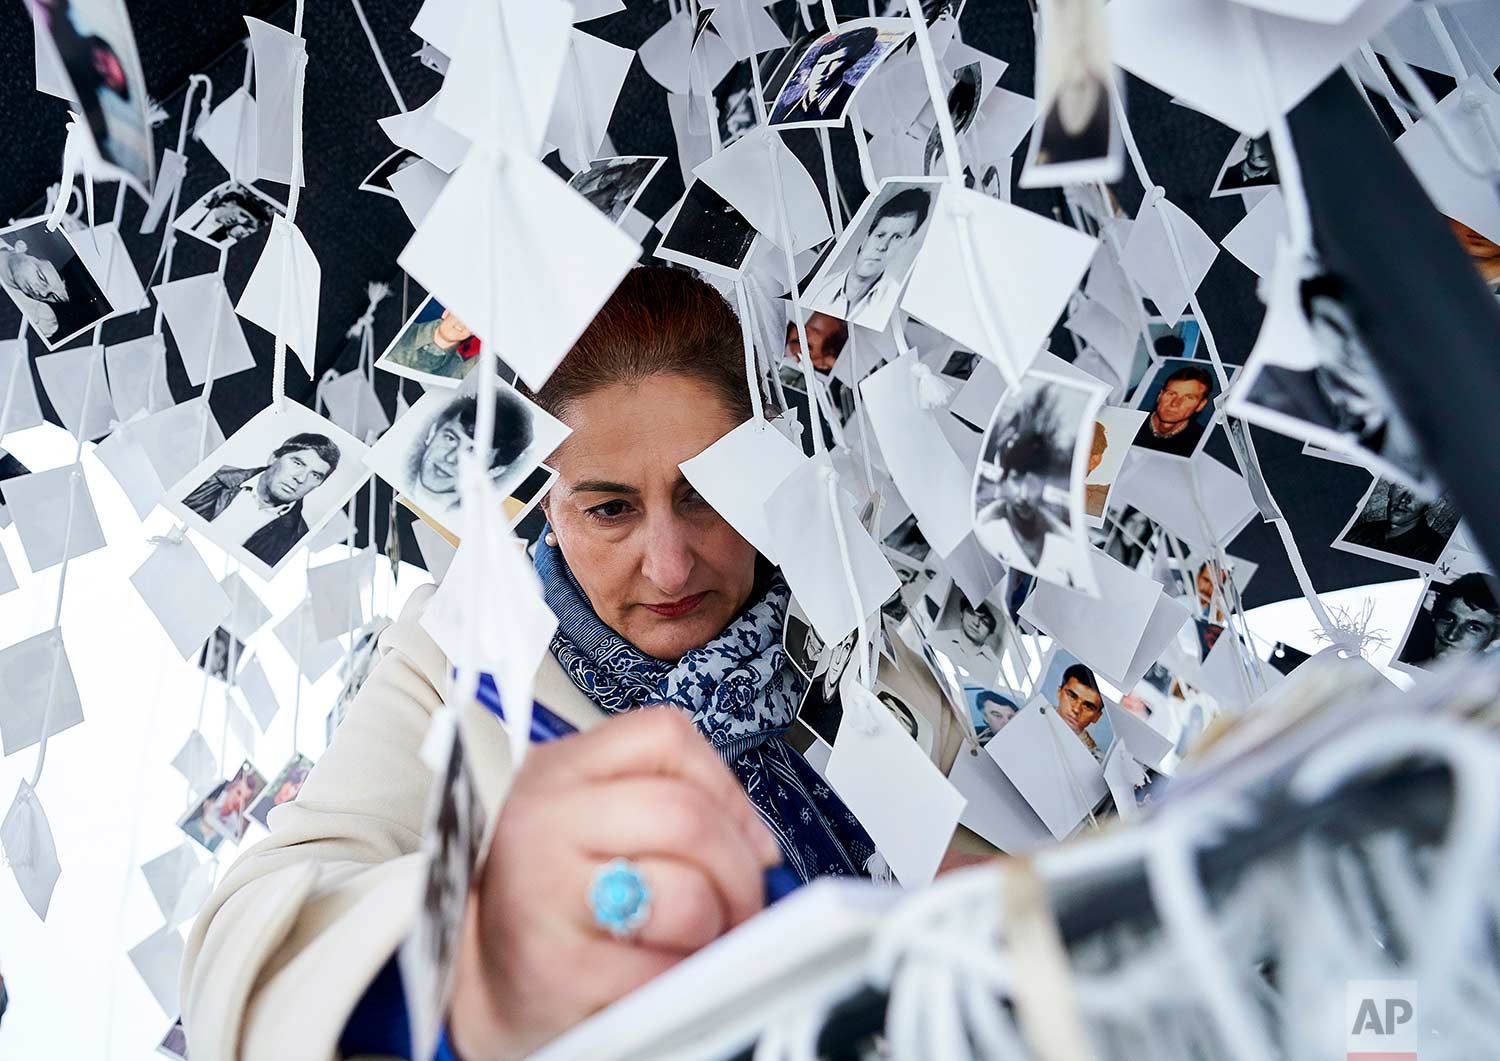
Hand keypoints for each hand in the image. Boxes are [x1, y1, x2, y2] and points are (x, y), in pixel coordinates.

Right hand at [448, 708, 782, 1059]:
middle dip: (738, 869)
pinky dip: (684, 979)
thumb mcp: (590, 819)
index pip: (666, 737)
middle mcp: (545, 821)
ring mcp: (546, 895)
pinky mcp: (559, 972)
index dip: (727, 787)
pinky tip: (662, 974)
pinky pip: (666, 972)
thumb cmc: (552, 894)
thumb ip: (668, 803)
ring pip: (686, 897)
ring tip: (696, 939)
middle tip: (743, 903)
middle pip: (686, 817)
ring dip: (714, 929)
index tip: (745, 833)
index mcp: (560, 770)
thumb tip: (758, 845)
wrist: (479, 976)